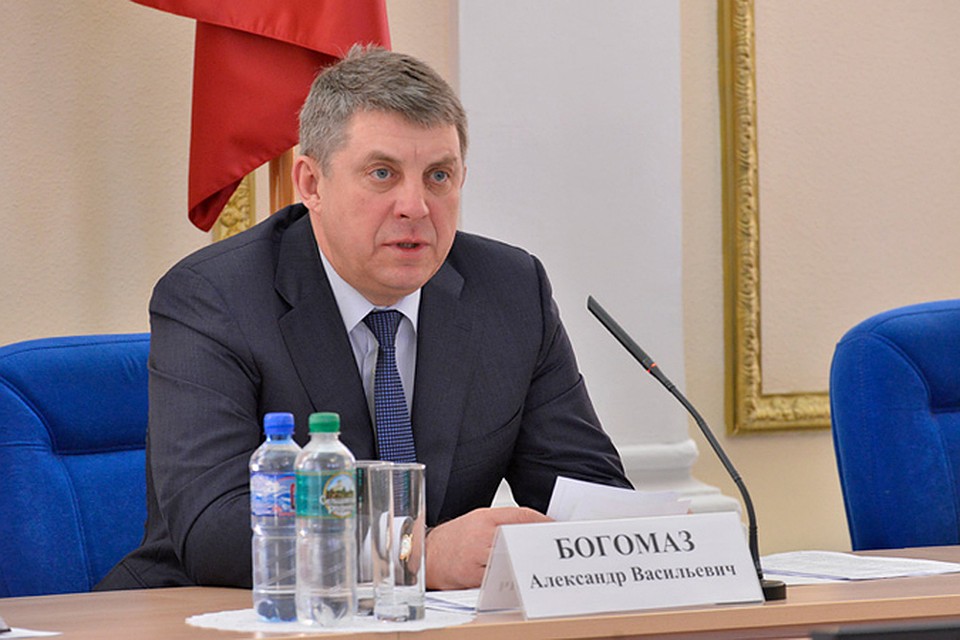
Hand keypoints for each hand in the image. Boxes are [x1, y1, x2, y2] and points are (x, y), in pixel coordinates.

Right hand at [424, 506, 550, 589]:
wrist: (429, 556)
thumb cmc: (455, 538)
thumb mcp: (479, 519)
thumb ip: (504, 520)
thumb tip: (533, 527)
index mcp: (484, 518)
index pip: (521, 516)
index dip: (542, 522)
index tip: (553, 527)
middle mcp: (481, 536)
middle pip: (520, 538)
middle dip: (538, 542)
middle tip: (550, 546)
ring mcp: (477, 558)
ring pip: (512, 559)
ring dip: (527, 560)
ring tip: (538, 561)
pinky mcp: (474, 578)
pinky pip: (500, 578)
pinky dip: (512, 577)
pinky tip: (519, 575)